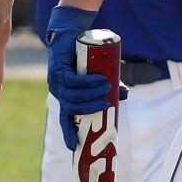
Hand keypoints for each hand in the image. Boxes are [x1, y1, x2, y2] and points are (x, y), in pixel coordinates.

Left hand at [45, 6, 113, 149]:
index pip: (65, 119)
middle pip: (72, 108)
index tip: (74, 147)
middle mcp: (59, 92)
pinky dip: (86, 82)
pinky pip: (72, 80)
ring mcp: (56, 81)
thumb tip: (124, 96)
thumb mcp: (100, 75)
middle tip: (106, 104)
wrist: (73, 34)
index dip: (68, 133)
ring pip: (72, 95)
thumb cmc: (86, 56)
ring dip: (90, 94)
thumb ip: (111, 86)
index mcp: (66, 97)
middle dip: (89, 109)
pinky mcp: (58, 68)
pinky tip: (99, 79)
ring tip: (106, 87)